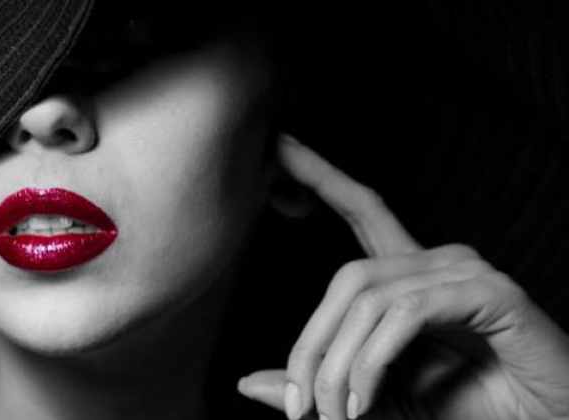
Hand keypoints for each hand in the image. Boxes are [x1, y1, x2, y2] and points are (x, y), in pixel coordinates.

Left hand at [237, 133, 568, 419]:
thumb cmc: (467, 409)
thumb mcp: (374, 399)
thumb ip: (320, 385)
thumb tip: (249, 383)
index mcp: (411, 275)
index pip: (361, 208)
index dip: (319, 174)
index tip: (278, 143)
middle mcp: (437, 261)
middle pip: (347, 277)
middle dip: (312, 345)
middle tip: (301, 408)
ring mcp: (466, 272)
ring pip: (371, 298)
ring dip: (342, 364)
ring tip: (336, 415)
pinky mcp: (493, 294)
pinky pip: (410, 312)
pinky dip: (376, 359)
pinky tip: (365, 397)